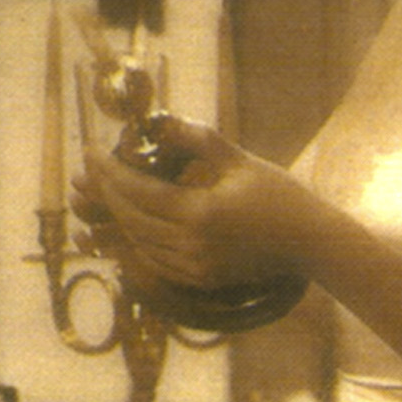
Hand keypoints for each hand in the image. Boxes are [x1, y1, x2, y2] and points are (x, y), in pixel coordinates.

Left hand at [71, 116, 302, 290]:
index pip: (137, 191)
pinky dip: (137, 242)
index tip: (91, 151)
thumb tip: (161, 121)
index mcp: (201, 212)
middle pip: (132, 218)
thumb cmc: (280, 196)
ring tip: (104, 194)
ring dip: (118, 218)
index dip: (108, 171)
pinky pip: (156, 261)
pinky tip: (130, 225)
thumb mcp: (240, 160)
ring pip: (139, 243)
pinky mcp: (201, 280)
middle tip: (90, 171)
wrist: (310, 244)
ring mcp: (196, 267)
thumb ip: (198, 140)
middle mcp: (193, 245)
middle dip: (106, 193)